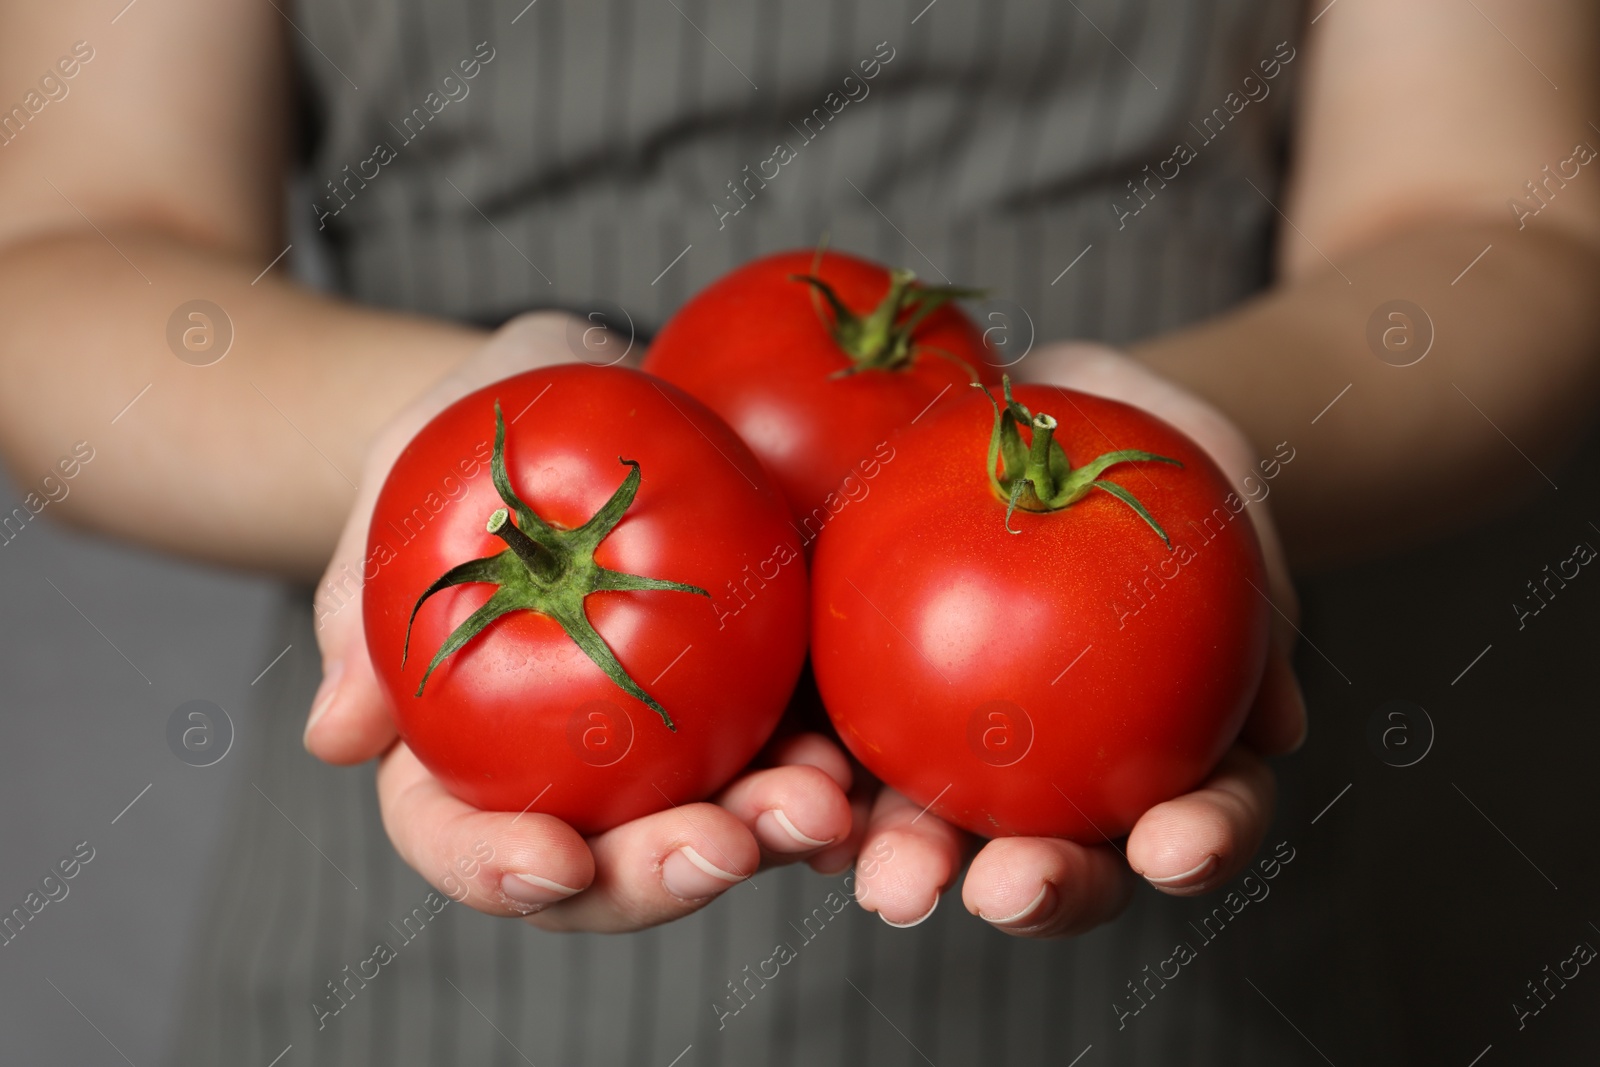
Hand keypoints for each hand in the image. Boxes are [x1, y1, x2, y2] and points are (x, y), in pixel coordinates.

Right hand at [303, 313, 854, 930]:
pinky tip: (862, 765)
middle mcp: (572, 769)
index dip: (498, 868)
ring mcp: (672, 742)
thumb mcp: (402, 473)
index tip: (557, 860)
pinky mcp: (758, 697)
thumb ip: (362, 590)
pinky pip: (796, 750)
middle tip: (726, 844)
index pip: (461, 835)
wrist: (586, 382)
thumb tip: (335, 739)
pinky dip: (830, 770)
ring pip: (715, 827)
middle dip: (663, 874)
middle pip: (604, 865)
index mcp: (461, 745)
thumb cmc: (472, 425)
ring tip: (822, 805)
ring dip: (771, 834)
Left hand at [851, 342, 1307, 934]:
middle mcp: (1051, 773)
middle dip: (1033, 892)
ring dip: (907, 860)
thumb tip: (1282, 726)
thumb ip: (1258, 596)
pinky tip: (791, 779)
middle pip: (1052, 858)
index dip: (1195, 845)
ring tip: (884, 871)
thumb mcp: (1227, 486)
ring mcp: (947, 741)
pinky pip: (827, 734)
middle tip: (1007, 886)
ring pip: (931, 827)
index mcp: (1158, 748)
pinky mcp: (855, 690)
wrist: (1043, 398)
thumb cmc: (1159, 449)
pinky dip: (809, 770)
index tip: (1173, 847)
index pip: (1194, 816)